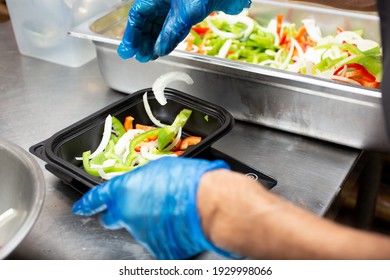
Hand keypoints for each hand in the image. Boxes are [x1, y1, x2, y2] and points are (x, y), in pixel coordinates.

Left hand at [72, 157, 237, 258]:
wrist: (209, 203)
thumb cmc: (189, 180)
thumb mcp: (161, 167)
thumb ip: (145, 179)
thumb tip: (145, 184)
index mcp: (125, 190)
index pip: (97, 198)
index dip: (87, 204)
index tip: (81, 208)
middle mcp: (127, 214)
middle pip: (113, 218)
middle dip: (119, 214)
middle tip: (138, 208)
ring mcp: (141, 234)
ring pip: (140, 229)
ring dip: (151, 221)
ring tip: (174, 211)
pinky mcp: (157, 249)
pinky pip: (158, 241)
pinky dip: (165, 235)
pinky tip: (179, 225)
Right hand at [117, 0, 251, 61]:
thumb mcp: (186, 13)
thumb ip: (171, 32)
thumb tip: (159, 50)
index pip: (138, 14)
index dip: (131, 34)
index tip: (128, 51)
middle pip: (147, 20)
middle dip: (142, 40)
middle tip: (140, 57)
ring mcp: (175, 4)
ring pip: (159, 24)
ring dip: (154, 41)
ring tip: (150, 56)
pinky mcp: (187, 10)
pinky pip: (172, 25)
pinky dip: (167, 38)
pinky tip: (163, 48)